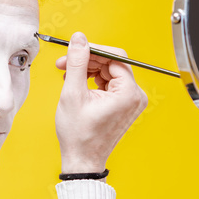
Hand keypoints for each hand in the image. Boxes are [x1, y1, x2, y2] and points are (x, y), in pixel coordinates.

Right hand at [54, 32, 147, 173]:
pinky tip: (77, 84)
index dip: (92, 50)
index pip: (115, 56)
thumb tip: (79, 39)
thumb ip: (77, 62)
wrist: (82, 160)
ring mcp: (131, 101)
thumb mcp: (73, 94)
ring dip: (88, 70)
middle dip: (88, 60)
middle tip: (64, 63)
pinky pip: (109, 84)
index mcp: (128, 92)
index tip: (74, 49)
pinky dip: (93, 81)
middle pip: (112, 63)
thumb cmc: (79, 135)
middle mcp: (135, 96)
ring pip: (109, 72)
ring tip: (67, 76)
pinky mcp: (124, 105)